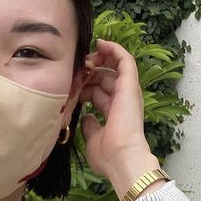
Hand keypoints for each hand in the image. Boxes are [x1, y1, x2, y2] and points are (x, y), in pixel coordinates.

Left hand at [78, 39, 160, 197]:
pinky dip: (114, 49)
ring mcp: (128, 92)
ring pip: (114, 67)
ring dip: (98, 59)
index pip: (99, 94)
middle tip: (74, 71)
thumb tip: (86, 116)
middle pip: (104, 79)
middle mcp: (123, 101)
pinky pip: (125, 59)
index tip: (70, 86)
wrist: (121, 157)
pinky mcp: (130, 84)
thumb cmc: (108, 155)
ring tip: (84, 57)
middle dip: (88, 73)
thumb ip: (89, 126)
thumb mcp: (92, 139)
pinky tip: (100, 43)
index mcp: (114, 113)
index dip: (84, 87)